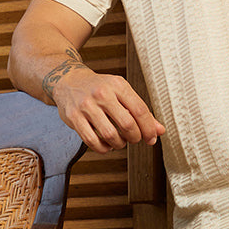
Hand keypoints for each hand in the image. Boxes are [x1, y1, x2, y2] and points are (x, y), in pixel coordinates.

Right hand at [49, 63, 165, 153]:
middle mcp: (102, 93)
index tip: (151, 138)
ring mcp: (86, 105)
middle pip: (127, 124)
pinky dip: (103, 148)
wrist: (69, 80)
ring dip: (120, 144)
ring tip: (120, 142)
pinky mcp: (74, 117)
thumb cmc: (99, 88)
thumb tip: (159, 130)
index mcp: (118, 85)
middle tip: (135, 139)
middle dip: (135, 138)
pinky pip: (92, 141)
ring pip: (110, 135)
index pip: (140, 110)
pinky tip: (106, 144)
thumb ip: (140, 111)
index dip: (149, 128)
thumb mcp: (121, 92)